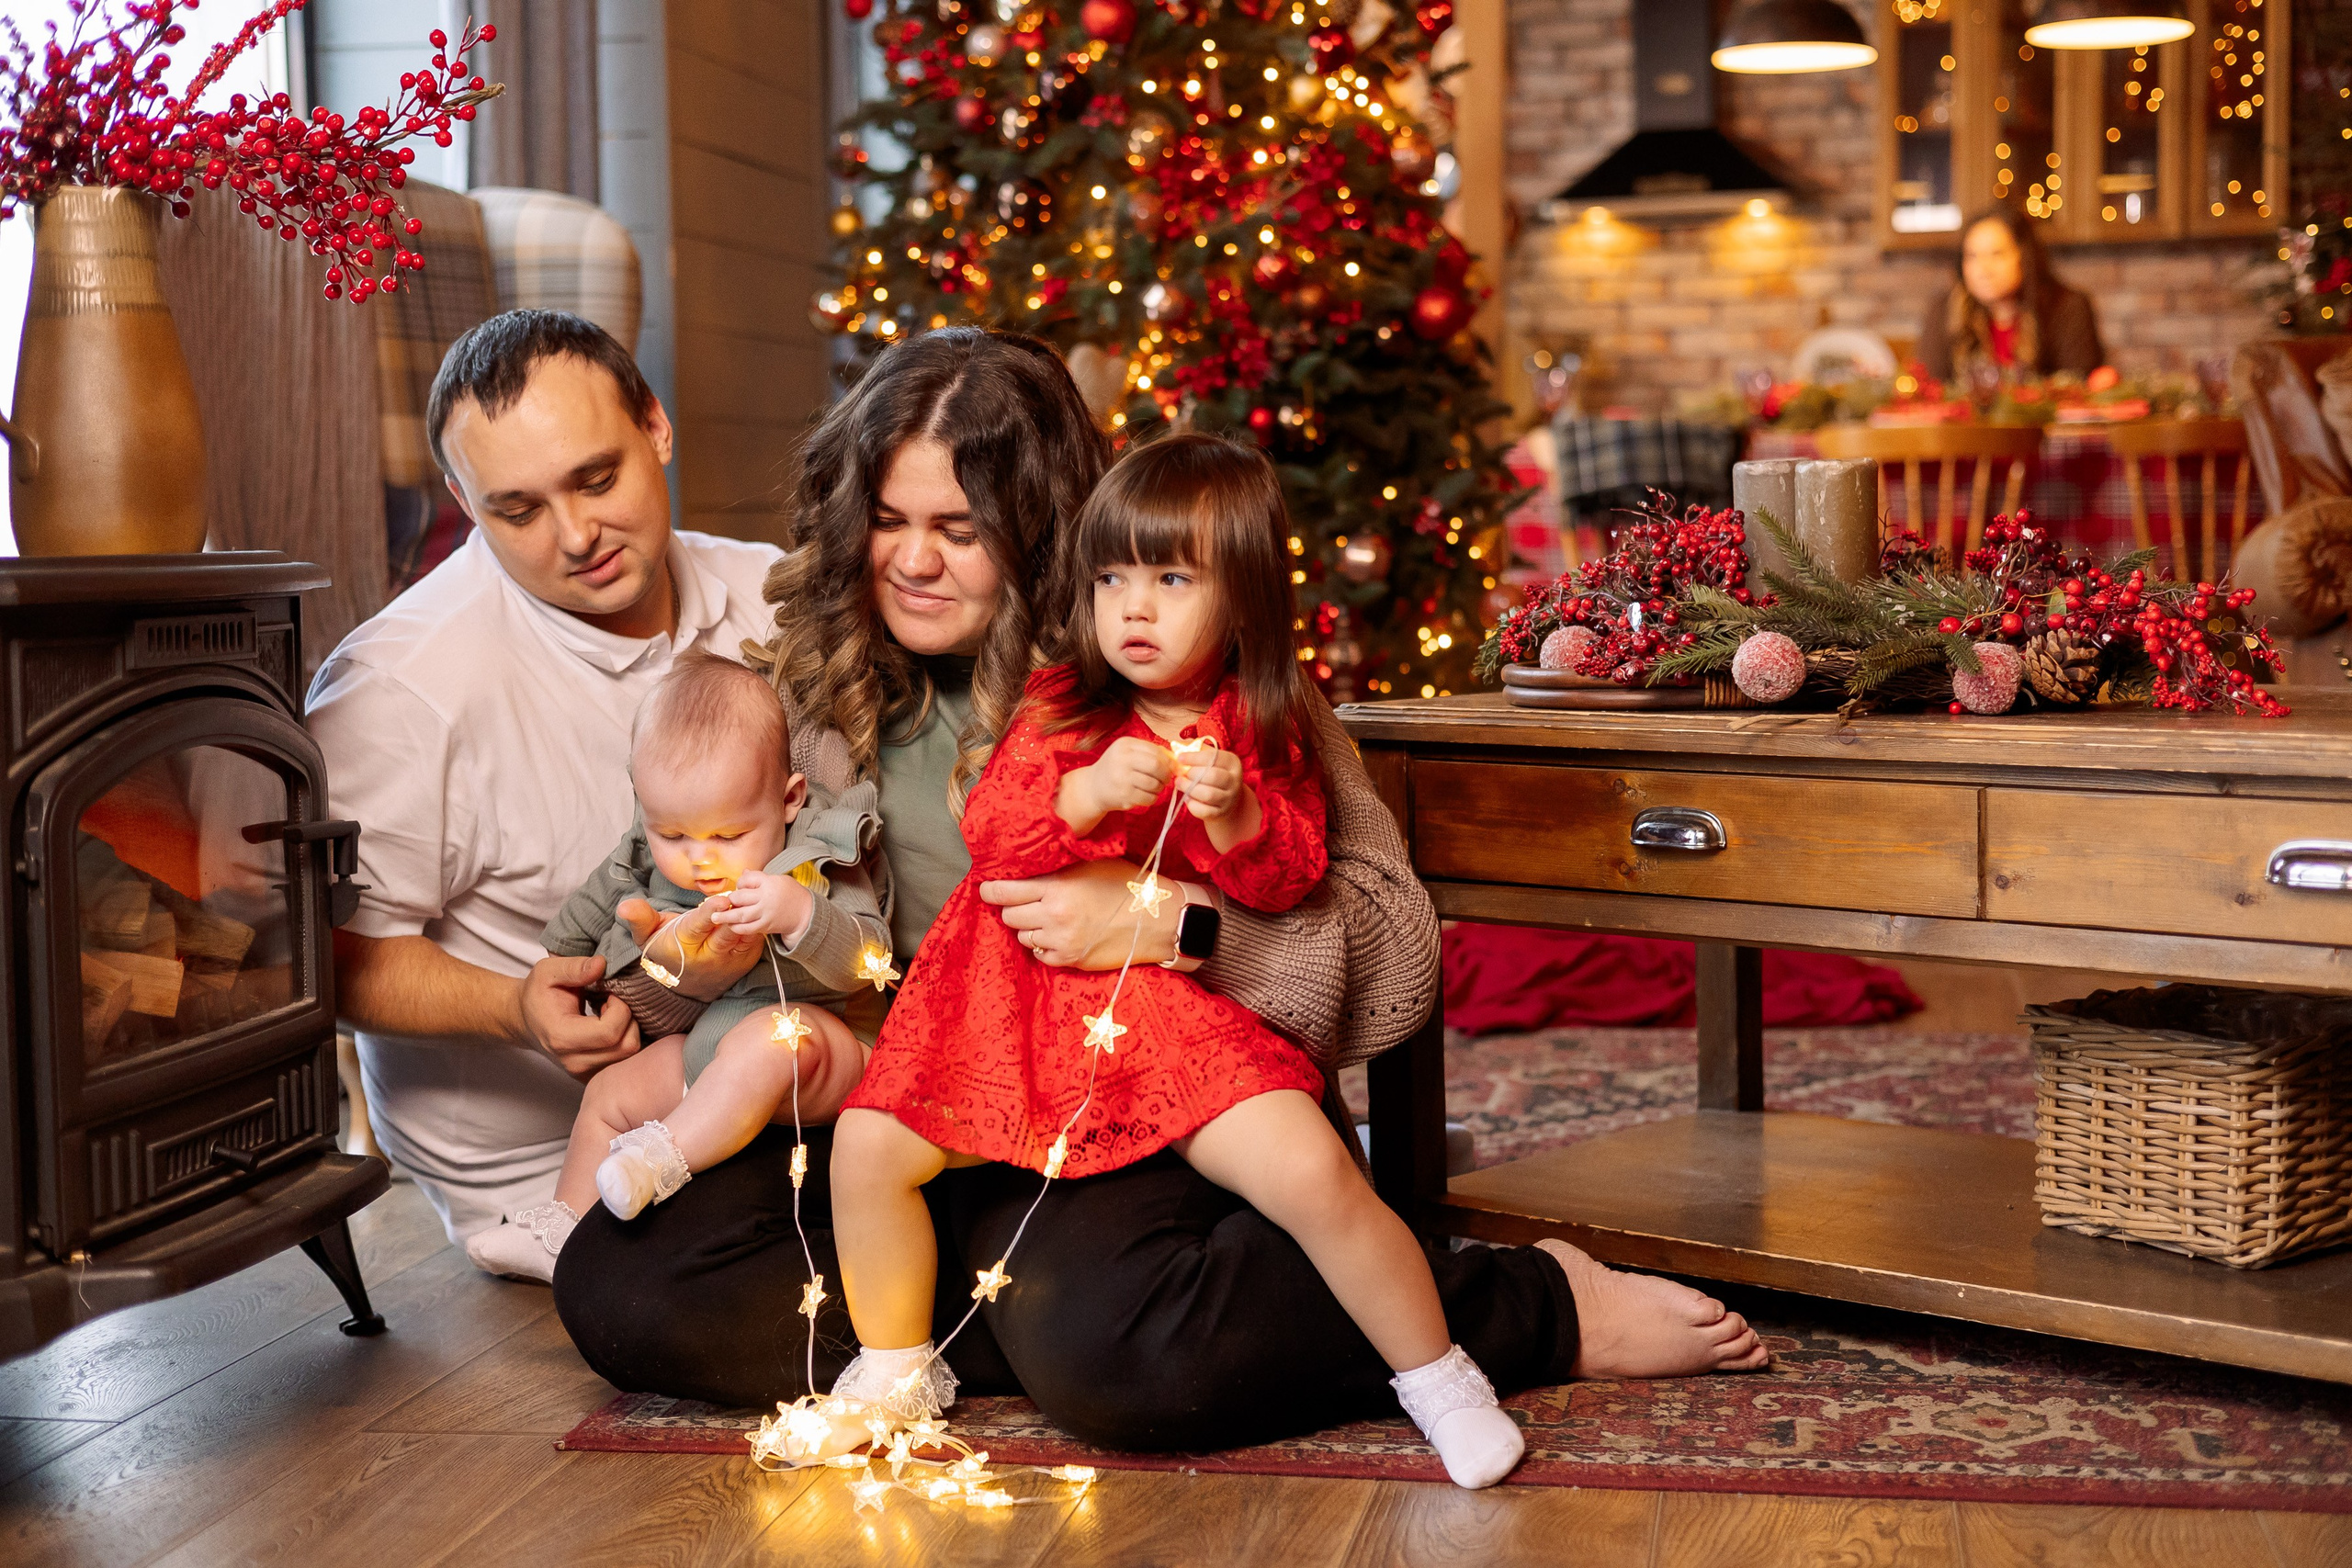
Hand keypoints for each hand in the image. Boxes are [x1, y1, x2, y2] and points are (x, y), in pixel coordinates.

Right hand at [516, 954, 641, 1079]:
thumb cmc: (537, 996)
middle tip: (612, 1003)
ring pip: (630, 1055)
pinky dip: (625, 1041)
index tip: (611, 993)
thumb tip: (602, 964)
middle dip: (628, 1019)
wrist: (525, 1021)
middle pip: (627, 1046)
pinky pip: (626, 1062)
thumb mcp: (547, 972)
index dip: (620, 1008)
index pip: (610, 1032)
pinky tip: (610, 1027)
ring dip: (628, 1029)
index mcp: (562, 1037)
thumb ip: (574, 967)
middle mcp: (575, 1062)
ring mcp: (585, 1073)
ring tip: (609, 1014)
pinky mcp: (593, 1075)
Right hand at [617, 894, 764, 1000]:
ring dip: (749, 920)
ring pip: (744, 938)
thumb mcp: (647, 936)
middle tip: (741, 897)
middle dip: (734, 916)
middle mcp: (709, 956)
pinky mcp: (746, 960)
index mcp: (684, 947)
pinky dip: (758, 925)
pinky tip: (758, 908)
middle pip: (725, 935)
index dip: (709, 913)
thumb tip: (625, 905)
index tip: (721, 900)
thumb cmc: (667, 950)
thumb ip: (640, 918)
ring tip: (752, 900)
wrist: (687, 985)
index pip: (698, 927)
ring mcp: (730, 960)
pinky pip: (755, 941)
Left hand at [707, 867, 811, 940]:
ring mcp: (765, 913)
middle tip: (730, 901)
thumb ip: (759, 878)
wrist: (806, 913)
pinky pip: (746, 928)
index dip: (741, 883)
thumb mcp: (778, 880)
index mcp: (769, 882)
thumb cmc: (791, 894)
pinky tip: (730, 925)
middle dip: (732, 899)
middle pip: (740, 897)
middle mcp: (766, 897)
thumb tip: (743, 873)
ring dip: (725, 916)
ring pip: (739, 914)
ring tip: (715, 917)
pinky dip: (736, 927)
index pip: (747, 879)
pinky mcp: (765, 925)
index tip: (742, 886)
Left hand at [979, 858, 1184, 968]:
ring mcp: (1061, 942)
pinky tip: (1060, 935)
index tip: (987, 890)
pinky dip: (1044, 946)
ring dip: (1029, 928)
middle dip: (1014, 909)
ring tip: (1049, 918)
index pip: (1005, 893)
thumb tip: (1028, 873)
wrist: (1158, 919)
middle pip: (1009, 917)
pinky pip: (1040, 955)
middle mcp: (1054, 917)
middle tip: (1027, 902)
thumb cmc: (1128, 886)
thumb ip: (1057, 872)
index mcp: (1057, 889)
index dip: (990, 891)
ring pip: (1023, 937)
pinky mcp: (1071, 961)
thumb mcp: (1091, 867)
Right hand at [1061, 736, 1173, 828]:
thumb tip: (1177, 761)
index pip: (1156, 751)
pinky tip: (1147, 796)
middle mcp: (1122, 759)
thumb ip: (1152, 753)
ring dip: (1160, 788)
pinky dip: (1153, 798)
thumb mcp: (1129, 754)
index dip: (1169, 761)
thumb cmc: (1117, 768)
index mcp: (1125, 745)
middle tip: (1166, 779)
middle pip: (1157, 766)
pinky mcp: (1123, 795)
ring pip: (1155, 784)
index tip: (1172, 768)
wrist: (1093, 787)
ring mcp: (1122, 778)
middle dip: (1166, 774)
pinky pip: (1149, 798)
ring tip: (1155, 788)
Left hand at [1177, 747, 1243, 820]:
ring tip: (1180, 784)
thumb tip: (1176, 745)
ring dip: (1189, 789)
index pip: (1213, 757)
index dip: (1194, 757)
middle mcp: (1234, 780)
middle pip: (1212, 776)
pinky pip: (1204, 811)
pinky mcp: (1221, 813)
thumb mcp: (1209, 759)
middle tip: (1180, 774)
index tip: (1179, 758)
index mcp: (1232, 762)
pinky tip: (1187, 798)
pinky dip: (1192, 805)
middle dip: (1192, 774)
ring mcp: (1229, 798)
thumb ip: (1195, 749)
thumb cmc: (1213, 774)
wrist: (1227, 800)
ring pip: (1208, 794)